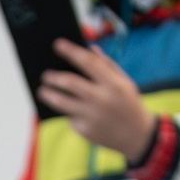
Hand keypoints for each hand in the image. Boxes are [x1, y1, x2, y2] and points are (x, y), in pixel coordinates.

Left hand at [37, 40, 156, 160]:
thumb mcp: (125, 82)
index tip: (57, 44)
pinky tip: (71, 111)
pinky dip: (69, 113)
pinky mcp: (85, 131)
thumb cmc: (129, 104)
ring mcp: (91, 116)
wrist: (136, 136)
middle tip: (45, 75)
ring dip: (48, 95)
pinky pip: (70, 117)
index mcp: (113, 84)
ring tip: (42, 91)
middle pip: (69, 83)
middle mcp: (101, 99)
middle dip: (53, 77)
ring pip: (61, 103)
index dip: (71, 51)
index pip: (88, 62)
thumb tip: (89, 48)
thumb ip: (107, 65)